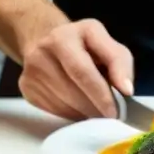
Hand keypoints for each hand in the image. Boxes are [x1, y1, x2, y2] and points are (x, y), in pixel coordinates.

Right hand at [18, 19, 133, 120]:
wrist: (43, 39)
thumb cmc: (81, 43)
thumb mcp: (103, 41)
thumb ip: (119, 61)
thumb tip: (126, 90)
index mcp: (64, 37)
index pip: (82, 71)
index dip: (101, 94)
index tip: (116, 112)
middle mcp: (41, 53)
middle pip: (73, 92)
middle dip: (95, 108)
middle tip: (110, 116)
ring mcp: (30, 73)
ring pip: (64, 106)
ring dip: (85, 114)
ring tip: (96, 109)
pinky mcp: (26, 90)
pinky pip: (54, 111)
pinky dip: (72, 114)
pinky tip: (78, 106)